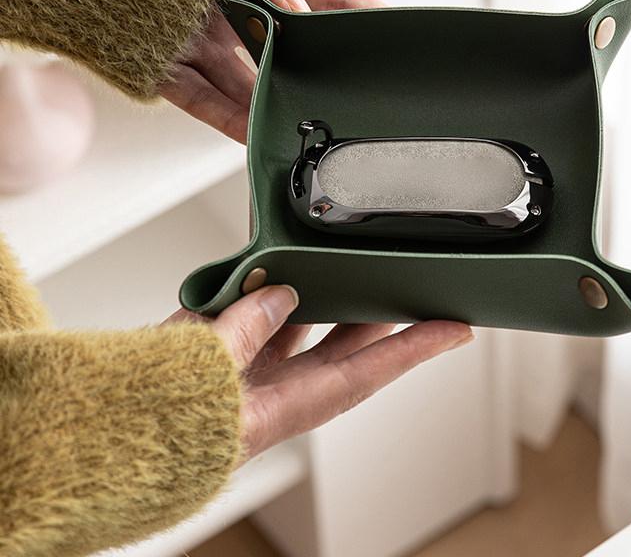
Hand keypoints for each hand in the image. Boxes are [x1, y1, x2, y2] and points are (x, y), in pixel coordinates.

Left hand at [159, 0, 382, 142]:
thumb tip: (297, 14)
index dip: (367, 16)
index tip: (398, 37)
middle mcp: (240, 11)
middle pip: (294, 53)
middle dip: (323, 76)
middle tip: (355, 98)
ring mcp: (207, 41)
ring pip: (251, 86)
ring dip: (275, 110)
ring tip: (308, 133)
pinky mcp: (169, 66)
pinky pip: (205, 102)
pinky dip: (230, 122)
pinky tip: (255, 139)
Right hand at [164, 286, 472, 459]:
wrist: (108, 437)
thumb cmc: (155, 427)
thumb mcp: (205, 370)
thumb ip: (247, 327)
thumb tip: (279, 293)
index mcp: (286, 406)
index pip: (369, 371)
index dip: (417, 348)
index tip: (457, 329)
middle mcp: (281, 389)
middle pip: (348, 343)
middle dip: (381, 309)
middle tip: (413, 278)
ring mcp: (256, 371)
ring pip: (310, 325)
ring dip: (330, 293)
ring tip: (354, 258)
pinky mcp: (228, 356)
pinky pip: (264, 315)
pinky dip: (274, 288)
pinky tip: (277, 264)